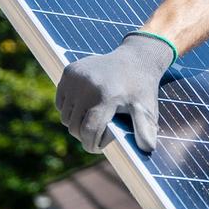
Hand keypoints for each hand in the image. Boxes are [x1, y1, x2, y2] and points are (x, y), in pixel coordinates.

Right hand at [55, 34, 171, 153]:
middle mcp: (87, 85)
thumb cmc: (141, 89)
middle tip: (98, 134)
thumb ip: (146, 130)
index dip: (92, 145)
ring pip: (65, 117)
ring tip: (93, 120)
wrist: (136, 58)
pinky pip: (60, 103)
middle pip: (75, 126)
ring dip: (76, 123)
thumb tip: (148, 150)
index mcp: (106, 96)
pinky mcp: (69, 71)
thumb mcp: (146, 108)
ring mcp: (75, 77)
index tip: (97, 148)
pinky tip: (86, 105)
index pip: (89, 130)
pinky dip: (70, 110)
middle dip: (85, 136)